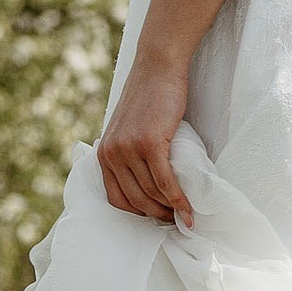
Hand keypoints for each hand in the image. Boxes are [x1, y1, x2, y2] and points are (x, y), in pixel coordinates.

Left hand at [98, 53, 195, 227]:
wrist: (158, 68)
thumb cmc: (149, 97)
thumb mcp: (128, 128)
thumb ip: (129, 153)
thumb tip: (146, 182)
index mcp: (104, 153)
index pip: (116, 198)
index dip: (138, 214)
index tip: (157, 218)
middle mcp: (111, 154)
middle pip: (135, 200)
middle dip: (156, 216)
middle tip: (175, 222)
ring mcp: (129, 149)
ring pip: (151, 194)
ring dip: (169, 210)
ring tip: (185, 216)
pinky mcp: (149, 143)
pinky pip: (164, 182)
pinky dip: (177, 199)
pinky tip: (188, 208)